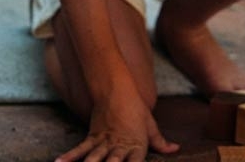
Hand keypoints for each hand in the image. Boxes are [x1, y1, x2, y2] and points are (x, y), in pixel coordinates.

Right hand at [54, 86, 177, 161]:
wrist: (118, 89)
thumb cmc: (136, 109)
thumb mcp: (150, 124)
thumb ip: (159, 141)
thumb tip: (175, 149)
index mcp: (136, 145)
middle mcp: (119, 146)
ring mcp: (104, 141)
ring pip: (94, 159)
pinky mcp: (92, 136)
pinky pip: (80, 149)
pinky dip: (69, 158)